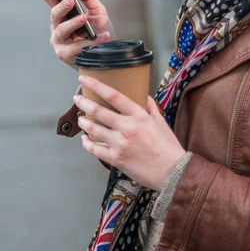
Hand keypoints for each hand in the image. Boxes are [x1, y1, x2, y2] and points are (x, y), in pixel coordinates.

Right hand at [40, 0, 114, 67]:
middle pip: (54, 14)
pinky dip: (91, 41)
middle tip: (71, 1)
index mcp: (62, 13)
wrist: (107, 53)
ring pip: (62, 30)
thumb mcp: (98, 11)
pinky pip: (76, 46)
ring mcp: (59, 40)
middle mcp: (57, 26)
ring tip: (85, 18)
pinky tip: (104, 36)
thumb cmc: (100, 30)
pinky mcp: (64, 54)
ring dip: (73, 23)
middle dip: (61, 7)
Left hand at [73, 75, 185, 190]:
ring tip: (80, 118)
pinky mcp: (115, 159)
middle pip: (98, 111)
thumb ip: (150, 108)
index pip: (114, 96)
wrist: (172, 171)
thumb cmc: (168, 146)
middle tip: (76, 98)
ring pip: (93, 130)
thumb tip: (142, 96)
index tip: (85, 79)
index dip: (96, 85)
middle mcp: (127, 127)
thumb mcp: (161, 122)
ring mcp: (119, 144)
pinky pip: (94, 149)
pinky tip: (84, 139)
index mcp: (139, 115)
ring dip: (83, 122)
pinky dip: (86, 143)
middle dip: (84, 103)